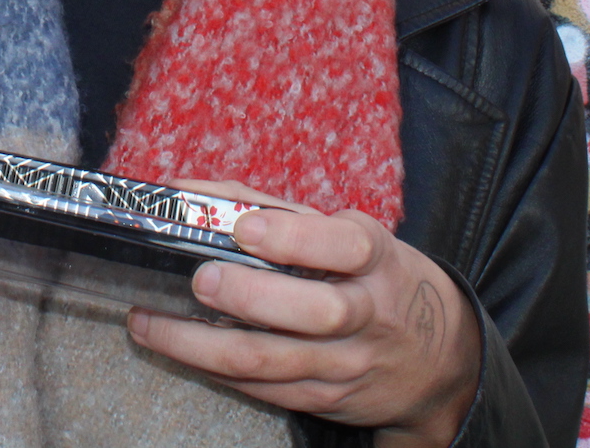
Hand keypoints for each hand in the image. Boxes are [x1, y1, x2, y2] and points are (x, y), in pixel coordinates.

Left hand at [127, 181, 479, 447]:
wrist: (439, 359)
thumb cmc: (375, 278)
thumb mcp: (349, 235)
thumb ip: (276, 211)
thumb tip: (188, 190)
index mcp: (375, 258)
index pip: (344, 246)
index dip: (294, 237)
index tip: (245, 227)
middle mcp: (367, 313)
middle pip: (314, 313)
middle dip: (249, 298)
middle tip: (200, 279)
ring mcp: (346, 364)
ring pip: (270, 362)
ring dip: (200, 345)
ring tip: (149, 321)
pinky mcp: (325, 400)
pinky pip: (262, 389)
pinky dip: (213, 368)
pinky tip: (177, 347)